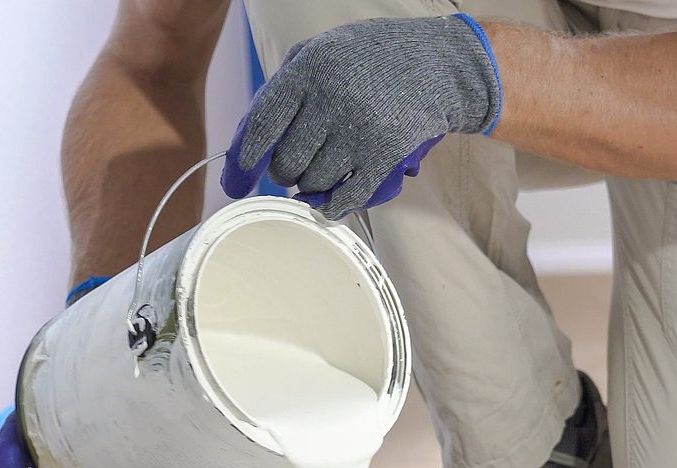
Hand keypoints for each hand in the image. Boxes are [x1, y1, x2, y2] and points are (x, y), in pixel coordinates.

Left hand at [221, 14, 500, 219]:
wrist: (440, 63)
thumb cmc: (368, 59)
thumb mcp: (320, 52)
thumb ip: (282, 90)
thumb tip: (246, 145)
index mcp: (309, 69)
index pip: (262, 126)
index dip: (243, 162)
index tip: (236, 183)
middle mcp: (332, 98)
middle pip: (285, 163)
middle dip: (284, 172)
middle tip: (296, 164)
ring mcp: (361, 128)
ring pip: (312, 184)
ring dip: (311, 185)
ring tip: (324, 166)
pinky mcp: (386, 154)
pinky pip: (346, 198)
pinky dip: (334, 206)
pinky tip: (332, 200)